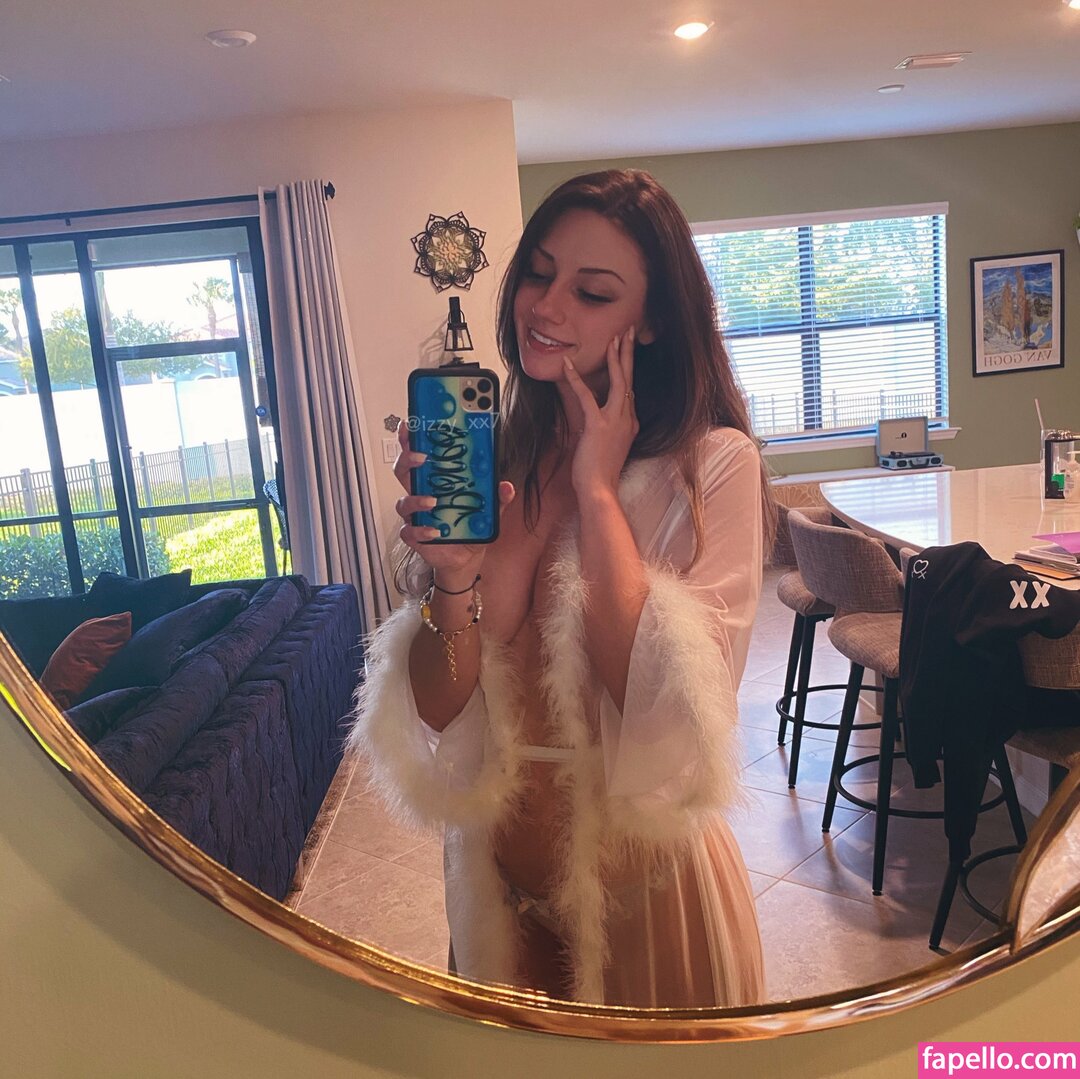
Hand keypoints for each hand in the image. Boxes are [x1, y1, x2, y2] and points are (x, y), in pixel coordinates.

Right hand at [392, 418, 514, 583]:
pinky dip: (420, 531)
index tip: (409, 425)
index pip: (416, 455)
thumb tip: (507, 485)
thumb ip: (497, 497)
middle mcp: (419, 494)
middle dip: (407, 460)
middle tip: (421, 457)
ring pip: (403, 502)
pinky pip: (409, 532)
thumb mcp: (488, 509)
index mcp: (433, 481)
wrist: (465, 558)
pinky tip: (434, 532)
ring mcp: (415, 516)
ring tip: (433, 501)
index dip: (409, 439)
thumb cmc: (469, 526)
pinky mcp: (415, 537)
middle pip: (403, 472)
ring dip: (415, 499)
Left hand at [561, 326, 638, 498]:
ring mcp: (615, 421)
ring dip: (617, 357)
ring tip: (615, 338)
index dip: (626, 373)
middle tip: (630, 332)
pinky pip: (586, 396)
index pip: (629, 393)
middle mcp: (627, 419)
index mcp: (629, 424)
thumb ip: (598, 429)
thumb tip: (588, 420)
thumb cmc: (598, 474)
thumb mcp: (602, 447)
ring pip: (620, 381)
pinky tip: (567, 365)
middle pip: (631, 380)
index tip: (625, 354)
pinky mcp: (598, 425)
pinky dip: (575, 379)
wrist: (598, 489)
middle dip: (630, 354)